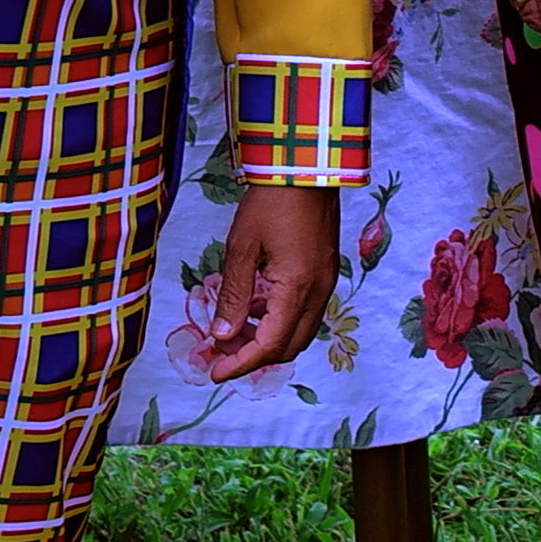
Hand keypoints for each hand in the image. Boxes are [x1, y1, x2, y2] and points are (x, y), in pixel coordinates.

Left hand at [197, 182, 338, 382]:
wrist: (305, 168)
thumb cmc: (270, 202)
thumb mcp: (241, 248)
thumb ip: (234, 296)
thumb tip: (222, 335)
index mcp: (296, 288)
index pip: (269, 345)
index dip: (241, 364)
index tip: (215, 373)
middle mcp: (317, 292)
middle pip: (289, 347)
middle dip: (254, 356)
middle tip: (221, 351)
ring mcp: (325, 283)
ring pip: (299, 332)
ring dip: (267, 338)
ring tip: (234, 327)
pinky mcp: (325, 273)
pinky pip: (305, 312)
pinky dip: (280, 320)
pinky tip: (256, 305)